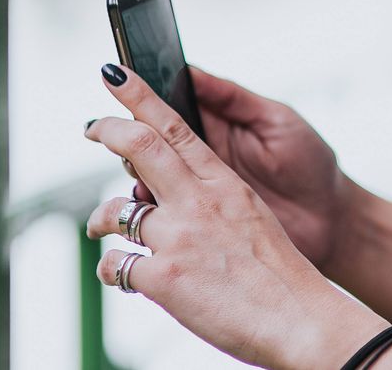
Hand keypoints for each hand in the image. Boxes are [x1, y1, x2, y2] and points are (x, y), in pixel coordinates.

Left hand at [85, 64, 391, 368]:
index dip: (140, 98)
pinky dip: (113, 271)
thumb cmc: (279, 272)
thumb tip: (174, 191)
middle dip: (108, 130)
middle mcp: (198, 204)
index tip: (116, 76)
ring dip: (101, 219)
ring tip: (100, 227)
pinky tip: (123, 275)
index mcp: (224, 184)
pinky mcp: (164, 278)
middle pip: (139, 148)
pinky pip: (114, 266)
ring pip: (114, 212)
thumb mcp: (251, 219)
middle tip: (92, 126)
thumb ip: (213, 200)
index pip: (175, 128)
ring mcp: (179, 238)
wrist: (299, 315)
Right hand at [132, 66, 350, 273]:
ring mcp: (197, 191)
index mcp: (218, 126)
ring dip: (135, 172)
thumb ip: (233, 98)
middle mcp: (201, 157)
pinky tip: (145, 206)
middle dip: (129, 134)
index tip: (117, 80)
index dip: (142, 95)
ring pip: (148, 177)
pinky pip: (161, 215)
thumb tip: (188, 70)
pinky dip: (147, 209)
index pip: (170, 106)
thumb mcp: (277, 121)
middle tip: (113, 129)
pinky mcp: (198, 224)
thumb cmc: (310, 163)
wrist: (332, 220)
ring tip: (134, 170)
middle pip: (149, 141)